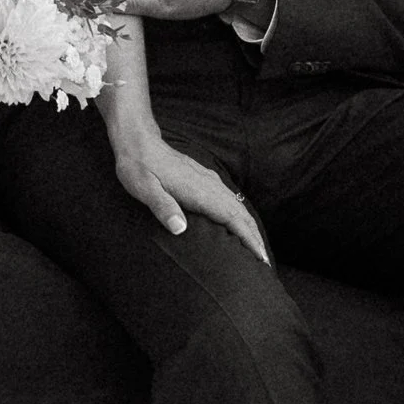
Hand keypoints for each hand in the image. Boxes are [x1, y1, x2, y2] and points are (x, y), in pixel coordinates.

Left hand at [112, 133, 270, 261]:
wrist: (139, 142)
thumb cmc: (139, 168)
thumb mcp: (144, 189)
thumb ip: (163, 207)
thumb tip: (179, 228)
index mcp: (198, 191)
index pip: (231, 218)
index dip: (247, 238)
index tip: (260, 256)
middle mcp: (208, 185)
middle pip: (241, 213)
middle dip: (255, 236)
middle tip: (265, 261)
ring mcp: (208, 181)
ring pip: (237, 205)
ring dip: (250, 226)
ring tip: (256, 247)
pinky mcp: (204, 179)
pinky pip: (229, 199)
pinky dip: (240, 215)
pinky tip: (238, 223)